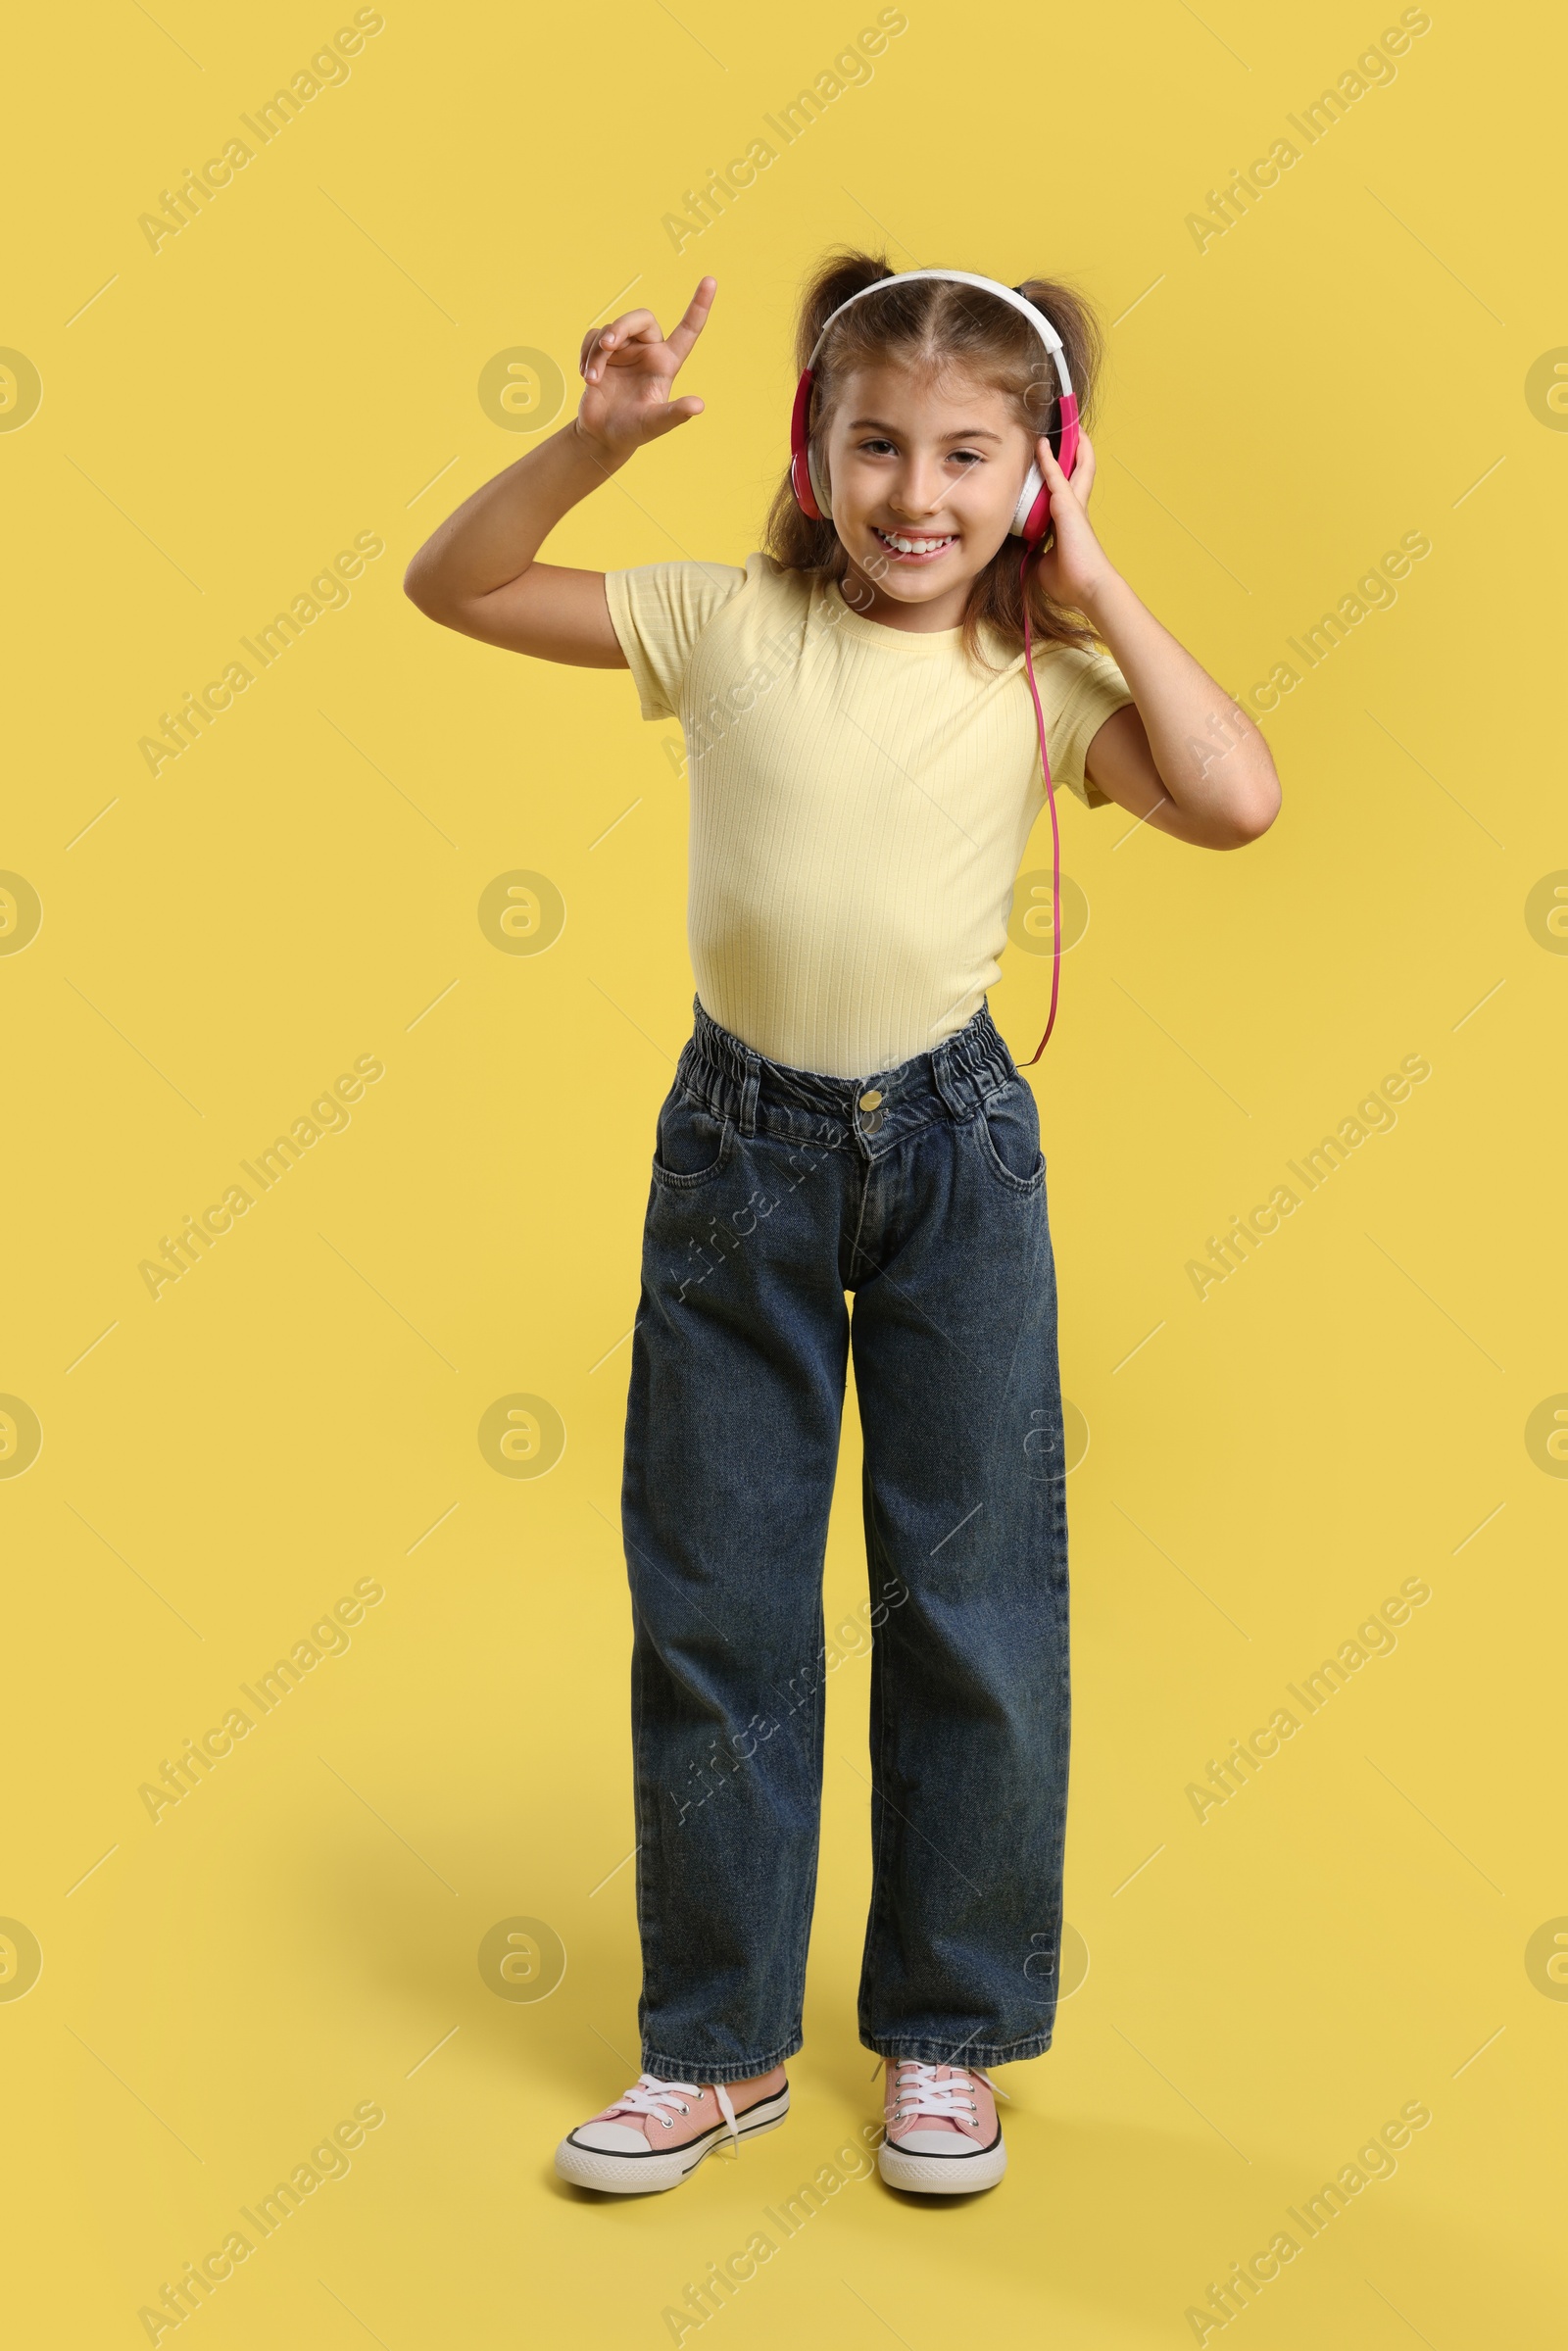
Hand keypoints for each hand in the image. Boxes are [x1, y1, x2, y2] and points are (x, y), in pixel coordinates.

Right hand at [575, 278, 715, 464]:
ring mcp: (625, 350)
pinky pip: (593, 336)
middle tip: (606, 346)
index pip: (688, 330)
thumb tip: (699, 406)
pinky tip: (586, 376)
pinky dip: (586, 355)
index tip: (710, 280)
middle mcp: (648, 351)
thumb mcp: (653, 424)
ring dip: (597, 353)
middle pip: (640, 317)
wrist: (601, 435)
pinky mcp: (602, 352)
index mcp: (667, 363)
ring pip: (611, 329)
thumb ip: (674, 414)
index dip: (699, 306)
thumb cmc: (632, 432)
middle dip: (621, 327)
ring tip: (592, 379)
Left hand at [1030, 431, 1116, 611]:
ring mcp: (1073, 505)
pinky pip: (1055, 476)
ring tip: (1067, 425)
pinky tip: (1041, 444)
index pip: (1068, 490)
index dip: (1065, 473)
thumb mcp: (1044, 566)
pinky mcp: (1067, 506)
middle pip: (1080, 471)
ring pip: (1075, 467)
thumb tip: (1022, 553)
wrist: (1088, 588)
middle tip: (1074, 432)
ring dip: (1071, 445)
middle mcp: (1075, 509)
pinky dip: (1048, 459)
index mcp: (1070, 522)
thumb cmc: (1070, 582)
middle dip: (1078, 451)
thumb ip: (1034, 553)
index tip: (1060, 459)